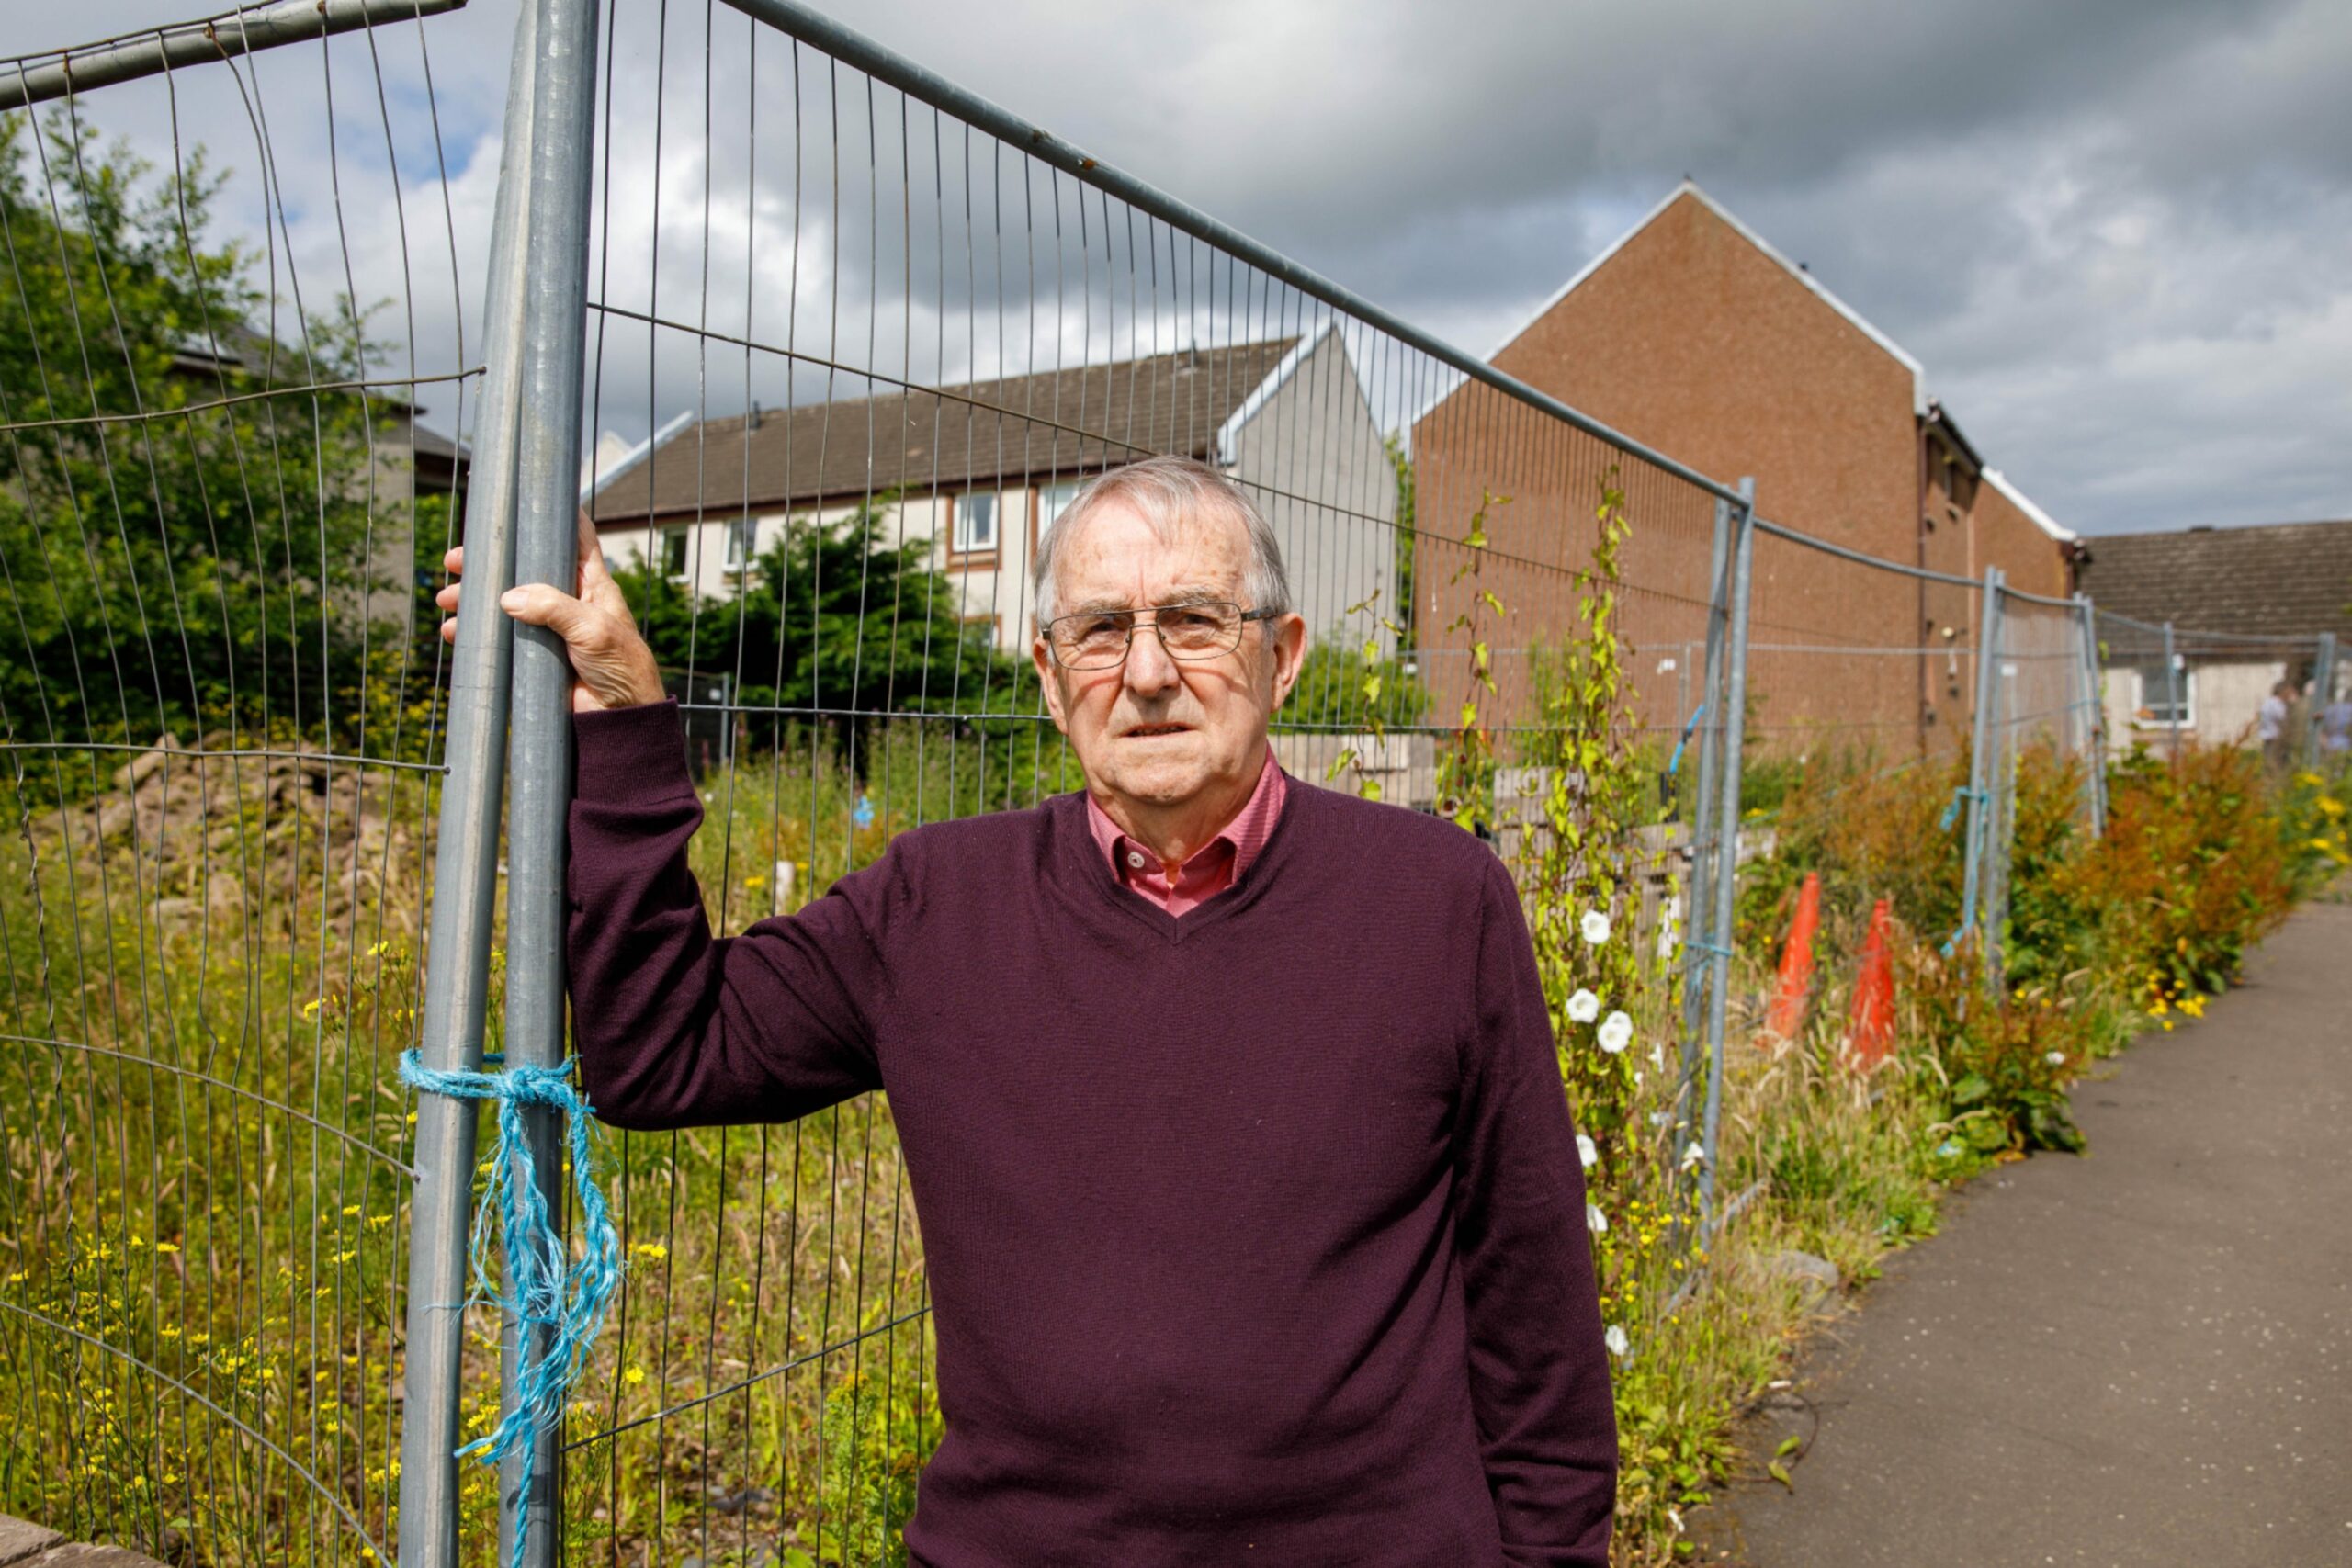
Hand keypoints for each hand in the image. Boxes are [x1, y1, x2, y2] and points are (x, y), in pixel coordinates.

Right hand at [436, 510, 667, 713]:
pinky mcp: (535, 654)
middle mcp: (568, 599)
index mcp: (591, 584)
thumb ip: (553, 608)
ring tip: (448, 600)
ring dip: (475, 599)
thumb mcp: (592, 629)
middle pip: (523, 569)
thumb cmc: (622, 667)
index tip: (516, 503)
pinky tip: (455, 631)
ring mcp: (549, 627)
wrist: (620, 720)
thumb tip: (508, 597)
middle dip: (490, 564)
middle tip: (456, 562)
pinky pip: (499, 637)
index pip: (572, 537)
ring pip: (504, 602)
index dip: (548, 516)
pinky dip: (476, 632)